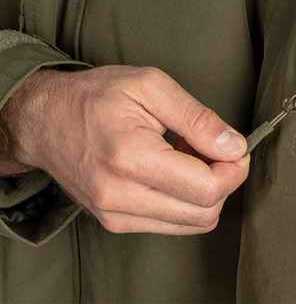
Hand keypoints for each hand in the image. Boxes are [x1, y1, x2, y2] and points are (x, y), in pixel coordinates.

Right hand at [5, 64, 249, 234]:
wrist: (45, 119)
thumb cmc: (95, 96)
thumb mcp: (150, 86)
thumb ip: (196, 118)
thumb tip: (234, 146)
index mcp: (130, 158)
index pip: (206, 189)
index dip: (234, 169)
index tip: (236, 146)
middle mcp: (120, 197)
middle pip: (204, 213)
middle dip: (224, 181)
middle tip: (213, 146)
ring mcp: (115, 215)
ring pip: (191, 224)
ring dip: (205, 192)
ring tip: (188, 154)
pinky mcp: (115, 222)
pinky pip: (171, 224)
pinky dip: (185, 200)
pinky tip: (172, 169)